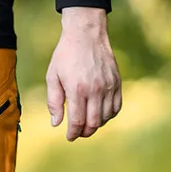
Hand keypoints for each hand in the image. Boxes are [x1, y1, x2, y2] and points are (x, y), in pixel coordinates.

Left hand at [46, 7, 121, 140]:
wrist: (86, 35)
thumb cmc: (65, 55)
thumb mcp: (53, 76)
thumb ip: (53, 101)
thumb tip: (56, 123)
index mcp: (77, 89)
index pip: (78, 121)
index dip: (73, 133)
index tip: (69, 136)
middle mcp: (95, 89)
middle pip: (93, 123)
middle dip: (84, 133)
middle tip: (77, 133)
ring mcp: (109, 86)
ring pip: (106, 117)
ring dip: (96, 125)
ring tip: (87, 124)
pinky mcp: (117, 82)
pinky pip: (117, 107)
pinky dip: (109, 115)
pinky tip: (100, 114)